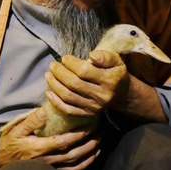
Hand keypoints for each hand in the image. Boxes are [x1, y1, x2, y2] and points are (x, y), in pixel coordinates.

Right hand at [0, 107, 100, 169]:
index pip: (63, 142)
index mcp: (39, 147)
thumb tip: (46, 111)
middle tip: (99, 135)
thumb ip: (32, 120)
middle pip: (72, 154)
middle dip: (88, 146)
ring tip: (98, 146)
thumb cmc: (9, 142)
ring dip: (88, 156)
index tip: (89, 127)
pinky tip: (90, 158)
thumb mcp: (17, 128)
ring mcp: (50, 167)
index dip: (77, 136)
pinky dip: (83, 166)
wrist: (1, 160)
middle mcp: (47, 159)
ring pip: (74, 165)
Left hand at [46, 50, 167, 122]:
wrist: (122, 94)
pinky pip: (68, 110)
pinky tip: (49, 92)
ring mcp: (94, 107)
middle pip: (74, 84)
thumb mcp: (116, 60)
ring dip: (54, 85)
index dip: (71, 63)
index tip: (64, 58)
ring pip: (69, 96)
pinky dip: (56, 102)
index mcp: (110, 80)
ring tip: (48, 75)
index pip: (85, 71)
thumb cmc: (115, 73)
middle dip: (59, 73)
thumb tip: (92, 55)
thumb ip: (105, 56)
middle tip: (52, 65)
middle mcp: (102, 95)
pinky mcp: (87, 114)